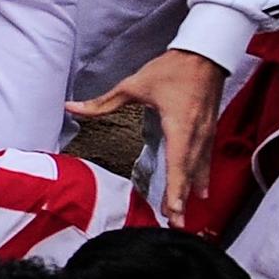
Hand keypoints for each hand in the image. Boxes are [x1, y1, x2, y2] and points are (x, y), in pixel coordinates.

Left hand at [67, 49, 224, 228]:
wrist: (205, 54)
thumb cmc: (173, 69)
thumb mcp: (134, 84)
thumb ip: (103, 102)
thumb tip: (71, 107)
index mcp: (179, 126)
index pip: (177, 165)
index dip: (176, 190)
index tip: (174, 212)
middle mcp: (196, 134)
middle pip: (188, 173)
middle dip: (181, 200)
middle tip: (177, 225)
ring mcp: (205, 133)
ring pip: (198, 169)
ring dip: (190, 192)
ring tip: (183, 217)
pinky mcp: (208, 130)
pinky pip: (205, 160)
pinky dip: (201, 178)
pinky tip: (200, 192)